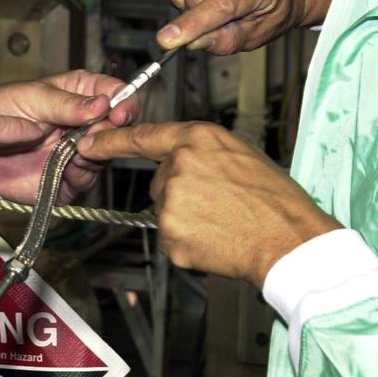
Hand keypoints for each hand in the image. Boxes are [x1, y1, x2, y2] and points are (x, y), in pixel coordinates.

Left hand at [0, 70, 138, 204]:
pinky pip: (87, 180)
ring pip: (106, 155)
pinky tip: (68, 168)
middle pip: (118, 128)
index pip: (116, 93)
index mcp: (80, 93)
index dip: (124, 102)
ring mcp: (79, 151)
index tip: (119, 112)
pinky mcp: (69, 178)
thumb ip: (65, 103)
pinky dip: (82, 175)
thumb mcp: (30, 97)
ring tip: (77, 151)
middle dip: (110, 132)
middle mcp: (85, 122)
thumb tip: (102, 104)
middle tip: (93, 135)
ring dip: (96, 154)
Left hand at [78, 121, 339, 285]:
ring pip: (166, 210)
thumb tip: (185, 159)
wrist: (287, 239)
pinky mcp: (170, 235)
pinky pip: (171, 237)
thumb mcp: (241, 154)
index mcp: (197, 139)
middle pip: (160, 181)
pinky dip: (188, 241)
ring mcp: (171, 202)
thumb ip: (203, 151)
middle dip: (181, 192)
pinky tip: (216, 238)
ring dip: (186, 217)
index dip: (112, 139)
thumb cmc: (274, 199)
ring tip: (223, 220)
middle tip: (220, 202)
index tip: (90, 141)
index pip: (143, 136)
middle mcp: (178, 166)